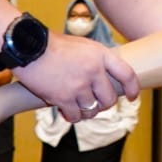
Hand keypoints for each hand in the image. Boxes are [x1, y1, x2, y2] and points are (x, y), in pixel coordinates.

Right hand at [15, 33, 139, 122]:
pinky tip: (66, 111)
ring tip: (77, 106)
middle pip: (110, 99)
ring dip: (86, 112)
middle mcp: (93, 71)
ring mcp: (79, 85)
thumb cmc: (52, 45)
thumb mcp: (82, 45)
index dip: (133, 88)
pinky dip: (72, 117)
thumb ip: (95, 60)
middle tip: (95, 104)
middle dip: (104, 105)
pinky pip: (75, 116)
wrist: (28, 47)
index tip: (132, 97)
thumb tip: (105, 77)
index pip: (127, 74)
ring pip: (93, 110)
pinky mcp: (63, 98)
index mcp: (100, 55)